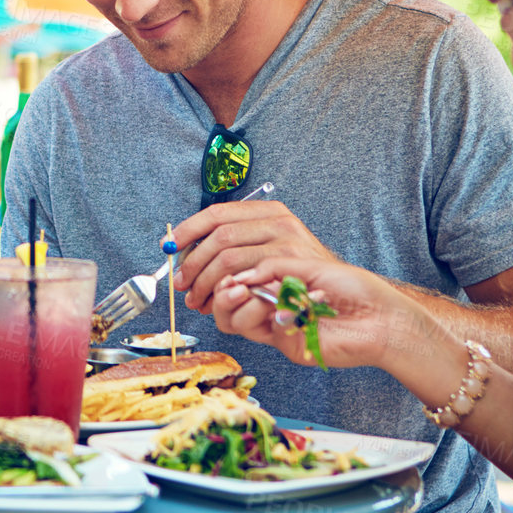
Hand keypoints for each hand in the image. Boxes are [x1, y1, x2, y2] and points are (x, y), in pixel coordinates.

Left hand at [169, 199, 339, 312]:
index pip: (217, 213)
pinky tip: (221, 301)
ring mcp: (287, 240)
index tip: (170, 247)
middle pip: (219, 235)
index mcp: (267, 211)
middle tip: (183, 284)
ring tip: (198, 299)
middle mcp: (278, 220)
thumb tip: (188, 258)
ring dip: (206, 281)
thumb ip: (236, 247)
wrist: (342, 294)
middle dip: (194, 263)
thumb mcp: (269, 250)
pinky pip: (246, 275)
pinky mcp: (291, 263)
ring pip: (228, 257)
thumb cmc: (299, 275)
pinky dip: (227, 289)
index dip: (189, 230)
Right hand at [208, 257, 431, 371]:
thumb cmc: (352, 286)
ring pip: (229, 317)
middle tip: (220, 278)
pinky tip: (282, 306)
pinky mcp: (282, 342)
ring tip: (246, 289)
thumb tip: (236, 274)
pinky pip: (253, 328)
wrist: (381, 318)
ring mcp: (273, 324)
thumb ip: (271, 265)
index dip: (207, 260)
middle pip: (219, 298)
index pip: (227, 268)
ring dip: (233, 299)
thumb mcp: (307, 262)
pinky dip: (261, 311)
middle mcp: (268, 301)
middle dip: (211, 282)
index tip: (199, 251)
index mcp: (272, 278)